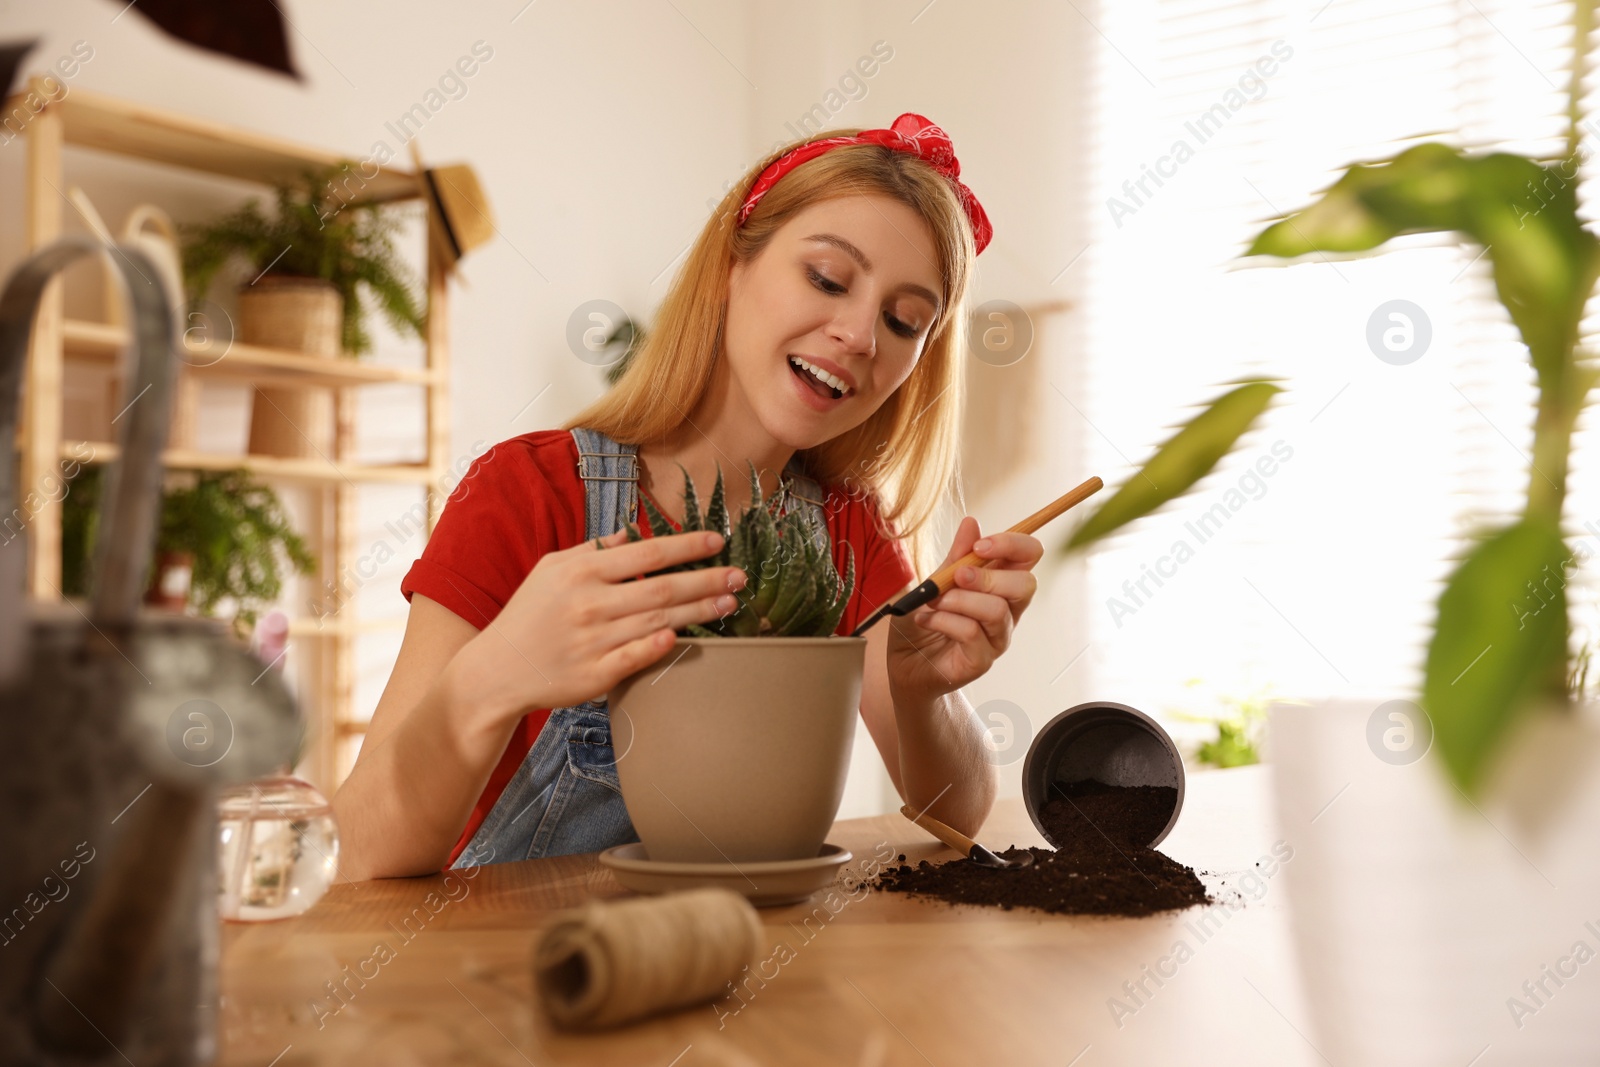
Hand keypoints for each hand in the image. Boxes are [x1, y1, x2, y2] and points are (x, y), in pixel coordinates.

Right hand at [460, 528, 746, 719]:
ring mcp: (593, 640)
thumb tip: (630, 535)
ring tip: (730, 603)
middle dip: (707, 580)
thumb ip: (592, 551)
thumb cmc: (529, 615)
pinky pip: (635, 657)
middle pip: (661, 588)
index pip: (647, 553)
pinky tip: (684, 636)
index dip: (687, 546)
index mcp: (581, 571)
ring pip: (658, 621)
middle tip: (740, 576)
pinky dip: (659, 645)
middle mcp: (589, 604)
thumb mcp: (551, 570)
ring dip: (699, 612)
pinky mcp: (594, 674)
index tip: (719, 541)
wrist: (497, 670)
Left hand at [885, 517, 1041, 703]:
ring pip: (996, 610)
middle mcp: (1006, 611)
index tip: (980, 546)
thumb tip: (972, 522)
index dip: (1013, 544)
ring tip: (932, 601)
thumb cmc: (923, 621)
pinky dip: (944, 620)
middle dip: (989, 576)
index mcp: (1000, 584)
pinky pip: (971, 633)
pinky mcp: (981, 661)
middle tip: (956, 576)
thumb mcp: (935, 581)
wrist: (903, 663)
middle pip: (1026, 585)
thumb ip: (956, 557)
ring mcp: (996, 638)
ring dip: (959, 600)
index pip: (1029, 556)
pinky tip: (925, 620)